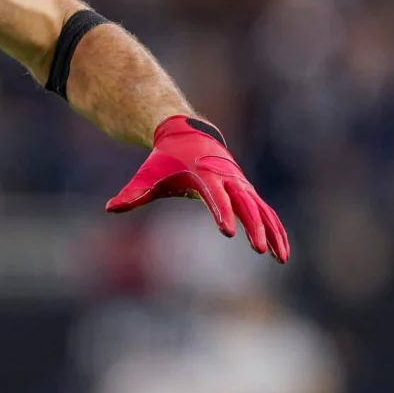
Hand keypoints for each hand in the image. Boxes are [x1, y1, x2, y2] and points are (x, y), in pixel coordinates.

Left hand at [104, 115, 289, 261]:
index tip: (228, 232)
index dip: (221, 212)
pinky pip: (266, 211)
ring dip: (272, 232)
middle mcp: (227, 179)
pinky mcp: (246, 191)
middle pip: (244, 203)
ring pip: (261, 209)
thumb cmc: (165, 159)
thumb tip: (111, 208)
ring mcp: (240, 185)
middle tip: (258, 248)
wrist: (187, 134)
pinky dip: (276, 228)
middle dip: (253, 226)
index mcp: (203, 175)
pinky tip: (282, 251)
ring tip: (280, 258)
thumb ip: (133, 193)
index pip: (215, 196)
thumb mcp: (148, 174)